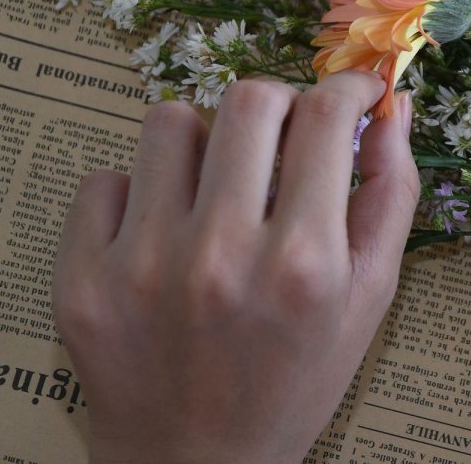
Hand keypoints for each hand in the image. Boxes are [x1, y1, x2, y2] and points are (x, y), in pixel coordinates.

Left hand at [53, 73, 418, 462]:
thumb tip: (390, 110)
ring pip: (169, 123)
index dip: (347, 90)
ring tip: (216, 187)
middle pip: (247, 102)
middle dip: (279, 103)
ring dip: (204, 141)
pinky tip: (161, 234)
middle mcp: (222, 256)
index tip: (352, 94)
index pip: (326, 119)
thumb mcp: (369, 299)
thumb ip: (390, 197)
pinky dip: (139, 193)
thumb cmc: (295, 380)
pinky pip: (105, 179)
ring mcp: (142, 265)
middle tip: (285, 134)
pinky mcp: (81, 279)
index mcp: (304, 263)